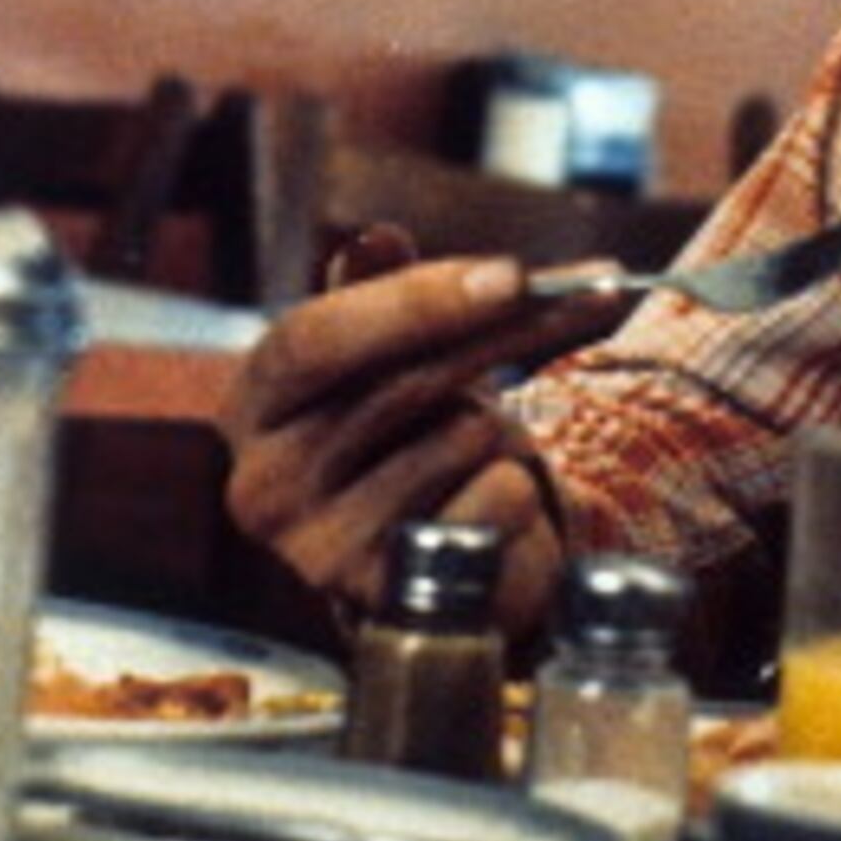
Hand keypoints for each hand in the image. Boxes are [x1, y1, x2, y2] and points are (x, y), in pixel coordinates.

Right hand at [217, 227, 638, 637]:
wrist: (426, 548)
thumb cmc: (399, 432)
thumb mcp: (383, 352)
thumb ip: (378, 293)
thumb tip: (376, 240)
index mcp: (254, 405)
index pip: (313, 339)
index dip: (412, 302)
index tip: (513, 275)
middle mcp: (265, 485)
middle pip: (399, 383)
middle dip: (502, 330)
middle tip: (587, 296)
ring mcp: (319, 553)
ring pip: (454, 443)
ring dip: (498, 423)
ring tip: (481, 435)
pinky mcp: (388, 600)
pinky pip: (490, 508)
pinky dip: (514, 488)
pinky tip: (489, 495)